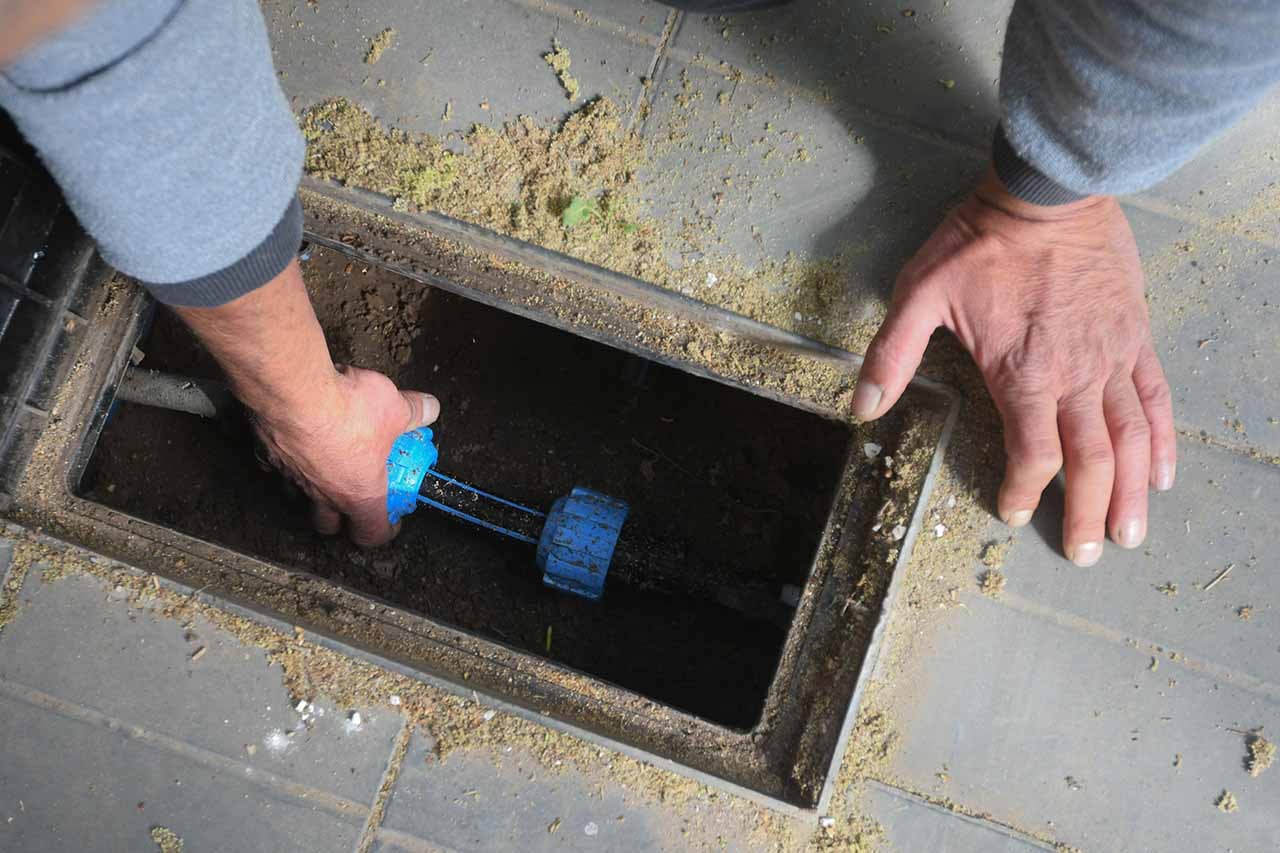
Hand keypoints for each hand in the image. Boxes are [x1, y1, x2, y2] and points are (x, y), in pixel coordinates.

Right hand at [174, 257, 437, 546]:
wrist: (293, 389)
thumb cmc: (349, 408)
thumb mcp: (396, 408)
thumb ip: (416, 412)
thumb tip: (430, 409)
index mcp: (359, 492)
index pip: (372, 533)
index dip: (384, 530)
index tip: (392, 519)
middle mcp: (322, 492)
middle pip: (327, 525)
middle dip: (340, 518)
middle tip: (353, 498)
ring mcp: (290, 476)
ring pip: (298, 498)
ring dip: (311, 489)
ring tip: (324, 467)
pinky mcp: (267, 454)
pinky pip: (275, 466)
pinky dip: (285, 459)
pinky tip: (294, 441)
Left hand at [853, 169, 1175, 565]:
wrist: (1047, 191)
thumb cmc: (980, 242)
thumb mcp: (919, 293)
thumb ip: (891, 355)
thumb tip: (861, 406)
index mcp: (1021, 373)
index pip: (1033, 454)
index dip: (1025, 492)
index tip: (1014, 513)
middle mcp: (1074, 375)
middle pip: (1090, 460)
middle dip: (1087, 512)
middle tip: (1087, 555)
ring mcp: (1111, 357)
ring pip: (1131, 438)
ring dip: (1132, 491)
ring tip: (1131, 533)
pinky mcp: (1134, 336)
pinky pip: (1156, 397)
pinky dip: (1162, 439)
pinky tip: (1162, 474)